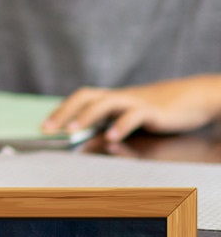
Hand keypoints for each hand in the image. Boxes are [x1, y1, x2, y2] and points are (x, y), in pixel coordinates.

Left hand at [43, 78, 220, 143]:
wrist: (194, 97)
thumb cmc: (159, 108)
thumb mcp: (129, 115)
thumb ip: (108, 124)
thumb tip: (84, 140)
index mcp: (112, 97)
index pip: (80, 98)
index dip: (61, 110)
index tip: (42, 126)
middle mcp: (120, 96)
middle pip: (86, 97)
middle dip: (64, 112)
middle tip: (48, 129)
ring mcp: (136, 101)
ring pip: (106, 103)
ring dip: (86, 116)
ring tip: (71, 131)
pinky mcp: (153, 110)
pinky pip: (134, 116)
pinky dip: (120, 126)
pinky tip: (110, 138)